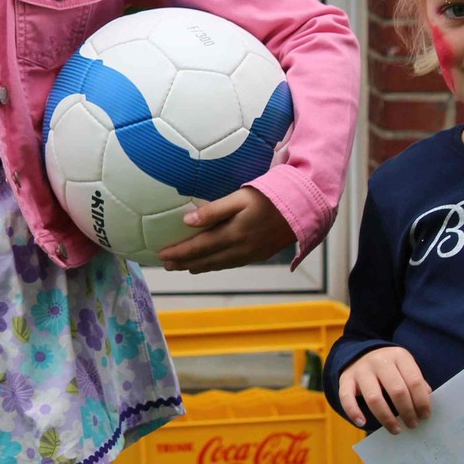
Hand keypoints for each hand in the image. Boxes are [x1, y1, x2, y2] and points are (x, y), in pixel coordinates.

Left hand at [157, 188, 293, 273]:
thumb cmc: (269, 196)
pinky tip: (210, 263)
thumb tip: (186, 221)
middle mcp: (239, 249)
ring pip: (218, 265)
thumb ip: (213, 210)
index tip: (161, 255)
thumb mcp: (239, 198)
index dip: (179, 253)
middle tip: (166, 265)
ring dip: (198, 266)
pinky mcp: (259, 254)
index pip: (198, 247)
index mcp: (232, 235)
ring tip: (183, 267)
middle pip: (206, 260)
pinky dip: (215, 265)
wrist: (302, 208)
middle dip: (184, 263)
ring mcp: (250, 254)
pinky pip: (230, 264)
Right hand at [337, 346, 430, 433]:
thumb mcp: (405, 367)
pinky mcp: (345, 378)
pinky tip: (362, 423)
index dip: (422, 402)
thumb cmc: (390, 367)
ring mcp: (361, 369)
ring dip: (387, 418)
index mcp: (399, 356)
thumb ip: (416, 383)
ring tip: (396, 429)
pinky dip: (353, 412)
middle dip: (407, 412)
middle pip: (397, 391)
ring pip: (374, 398)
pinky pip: (346, 397)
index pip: (414, 381)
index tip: (425, 416)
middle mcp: (379, 360)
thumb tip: (424, 406)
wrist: (361, 353)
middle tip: (413, 425)